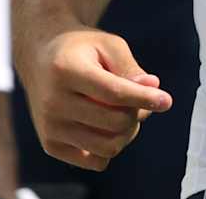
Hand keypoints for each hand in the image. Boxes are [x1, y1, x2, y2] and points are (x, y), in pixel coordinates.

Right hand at [18, 26, 171, 170]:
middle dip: (136, 113)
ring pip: (107, 147)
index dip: (144, 98)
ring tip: (124, 114)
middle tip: (135, 100)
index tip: (166, 100)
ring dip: (126, 133)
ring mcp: (50, 126)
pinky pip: (95, 161)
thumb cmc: (81, 49)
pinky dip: (110, 148)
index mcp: (66, 70)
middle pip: (114, 122)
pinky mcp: (50, 144)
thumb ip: (130, 68)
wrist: (39, 57)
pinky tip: (106, 128)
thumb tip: (153, 90)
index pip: (114, 93)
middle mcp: (53, 101)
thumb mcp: (107, 44)